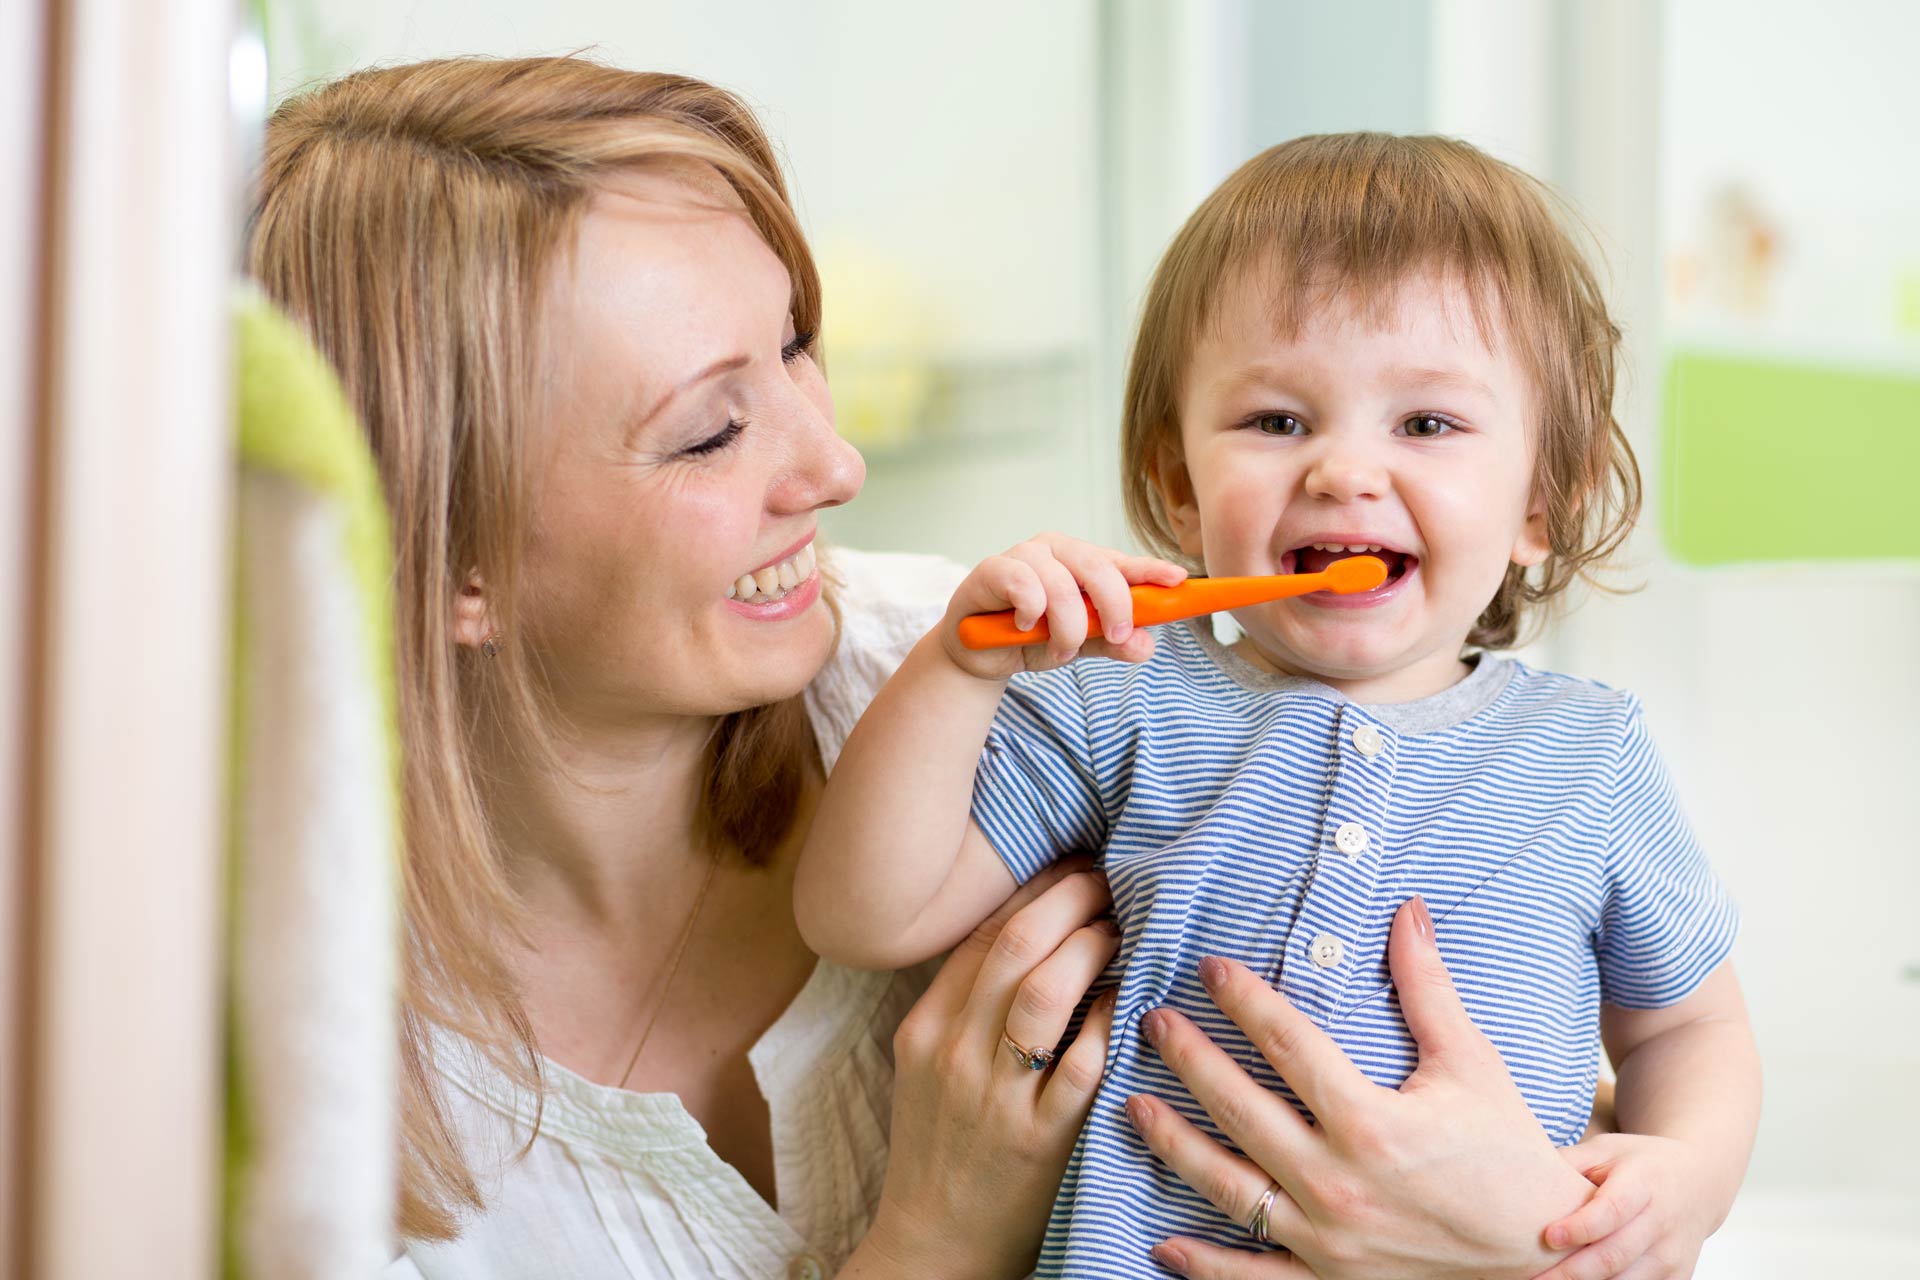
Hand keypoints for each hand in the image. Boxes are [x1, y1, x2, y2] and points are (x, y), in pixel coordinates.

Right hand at [851, 859, 1119, 1278]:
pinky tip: (1134, 997)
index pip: (982, 933)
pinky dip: (1113, 1019)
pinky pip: (1084, 1062)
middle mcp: (954, 1053)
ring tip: (1123, 929)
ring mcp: (995, 1096)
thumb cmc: (942, 1146)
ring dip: (1094, 947)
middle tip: (1109, 879)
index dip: (1034, 888)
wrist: (932, 1243)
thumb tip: (1031, 928)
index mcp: (925, 1027)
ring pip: (1047, 992)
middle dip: (1072, 899)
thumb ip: (964, 1004)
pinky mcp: (1039, 1140)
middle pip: (1016, 945)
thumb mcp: (928, 1067)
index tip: (1073, 865)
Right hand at [938, 532, 1185, 680]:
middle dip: (1115, 606)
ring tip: (1059, 649)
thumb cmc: (1030, 639)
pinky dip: (1032, 611)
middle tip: (1117, 636)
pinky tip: (1026, 625)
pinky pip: (1023, 584)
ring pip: (1062, 585)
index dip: (1151, 569)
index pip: (1122, 563)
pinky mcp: (993, 567)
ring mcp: (1025, 555)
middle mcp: (1057, 550)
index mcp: (1083, 563)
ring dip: (1067, 627)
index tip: (1178, 580)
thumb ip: (1110, 642)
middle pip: (1098, 568)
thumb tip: (1146, 645)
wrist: (979, 655)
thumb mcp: (1078, 645)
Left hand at [1125, 897, 1593, 1279]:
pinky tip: (1162, 1242)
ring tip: (1132, 1104)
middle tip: (1153, 1022)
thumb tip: (1407, 911)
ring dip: (1174, 1144)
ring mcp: (1327, 1238)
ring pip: (1228, 1187)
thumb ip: (1428, 988)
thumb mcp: (1471, 1065)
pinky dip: (1204, 1263)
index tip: (1209, 968)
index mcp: (1372, 1123)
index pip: (1288, 1046)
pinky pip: (1251, 1275)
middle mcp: (1339, 1182)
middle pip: (1240, 1109)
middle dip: (1190, 1059)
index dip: (1245, 1001)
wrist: (1541, 1253)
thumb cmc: (1507, 1152)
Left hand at [1531, 1134, 1715, 1279]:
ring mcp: (1673, 1255)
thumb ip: (1570, 1162)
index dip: (1582, 1227)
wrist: (1698, 1182)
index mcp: (1644, 1183)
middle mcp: (1662, 1222)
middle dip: (1570, 1272)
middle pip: (1615, 1256)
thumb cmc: (1639, 1163)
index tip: (1549, 1236)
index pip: (1613, 1210)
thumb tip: (1522, 1175)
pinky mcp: (1677, 1277)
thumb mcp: (1606, 1149)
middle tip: (1532, 1279)